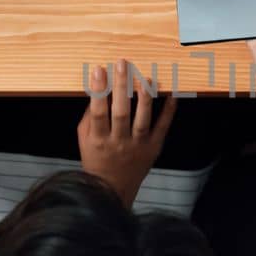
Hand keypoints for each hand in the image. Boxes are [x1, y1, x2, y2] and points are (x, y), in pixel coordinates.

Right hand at [78, 60, 177, 205]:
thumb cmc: (96, 160)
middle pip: (120, 113)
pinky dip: (168, 113)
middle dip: (122, 87)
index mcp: (98, 140)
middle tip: (123, 64)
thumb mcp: (84, 140)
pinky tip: (172, 96)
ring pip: (142, 121)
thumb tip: (96, 91)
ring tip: (146, 78)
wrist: (112, 191)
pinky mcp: (153, 149)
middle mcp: (118, 143)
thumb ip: (89, 117)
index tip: (99, 70)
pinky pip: (162, 129)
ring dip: (145, 98)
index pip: (98, 112)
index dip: (99, 90)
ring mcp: (137, 146)